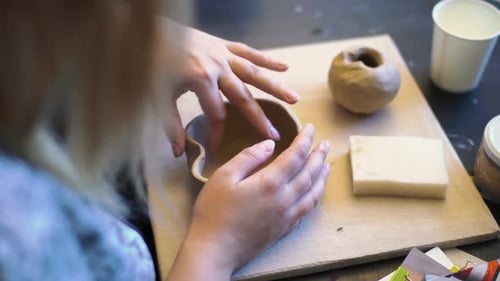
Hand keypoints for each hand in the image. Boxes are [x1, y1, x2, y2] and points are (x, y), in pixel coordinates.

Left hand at [158, 19, 299, 156]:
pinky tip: (285, 67)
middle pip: (244, 97)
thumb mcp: (158, 96)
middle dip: (259, 118)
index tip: (217, 150)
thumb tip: (179, 153)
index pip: (216, 115)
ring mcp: (223, 54)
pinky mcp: (223, 45)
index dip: (217, 135)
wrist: (148, 30)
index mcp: (201, 81)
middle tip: (275, 136)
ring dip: (274, 87)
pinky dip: (267, 59)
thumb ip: (170, 124)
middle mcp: (218, 67)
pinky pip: (249, 52)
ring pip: (254, 73)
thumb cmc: (150, 63)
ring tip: (294, 99)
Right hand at [166, 125, 329, 279]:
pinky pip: (308, 209)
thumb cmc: (214, 212)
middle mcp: (285, 199)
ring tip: (326, 165)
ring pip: (313, 192)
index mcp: (270, 182)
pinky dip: (316, 196)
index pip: (296, 156)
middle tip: (325, 143)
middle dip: (319, 156)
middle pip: (309, 173)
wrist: (216, 250)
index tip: (310, 128)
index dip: (305, 140)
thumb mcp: (224, 176)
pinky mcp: (285, 228)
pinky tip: (315, 191)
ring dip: (322, 176)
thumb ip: (248, 157)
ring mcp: (287, 215)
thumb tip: (269, 144)